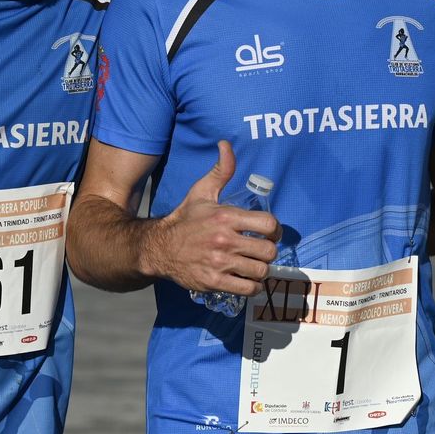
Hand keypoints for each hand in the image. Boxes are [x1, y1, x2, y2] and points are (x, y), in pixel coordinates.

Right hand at [147, 141, 278, 297]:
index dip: (275, 229)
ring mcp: (219, 263)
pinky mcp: (213, 282)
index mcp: (225, 217)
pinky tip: (246, 279)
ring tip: (254, 265)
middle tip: (261, 251)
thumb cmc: (185, 219)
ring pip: (260, 271)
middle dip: (268, 251)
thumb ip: (221, 170)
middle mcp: (224, 240)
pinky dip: (251, 286)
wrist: (159, 247)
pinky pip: (247, 289)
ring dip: (261, 269)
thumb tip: (226, 144)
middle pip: (268, 251)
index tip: (270, 233)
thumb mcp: (202, 192)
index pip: (268, 224)